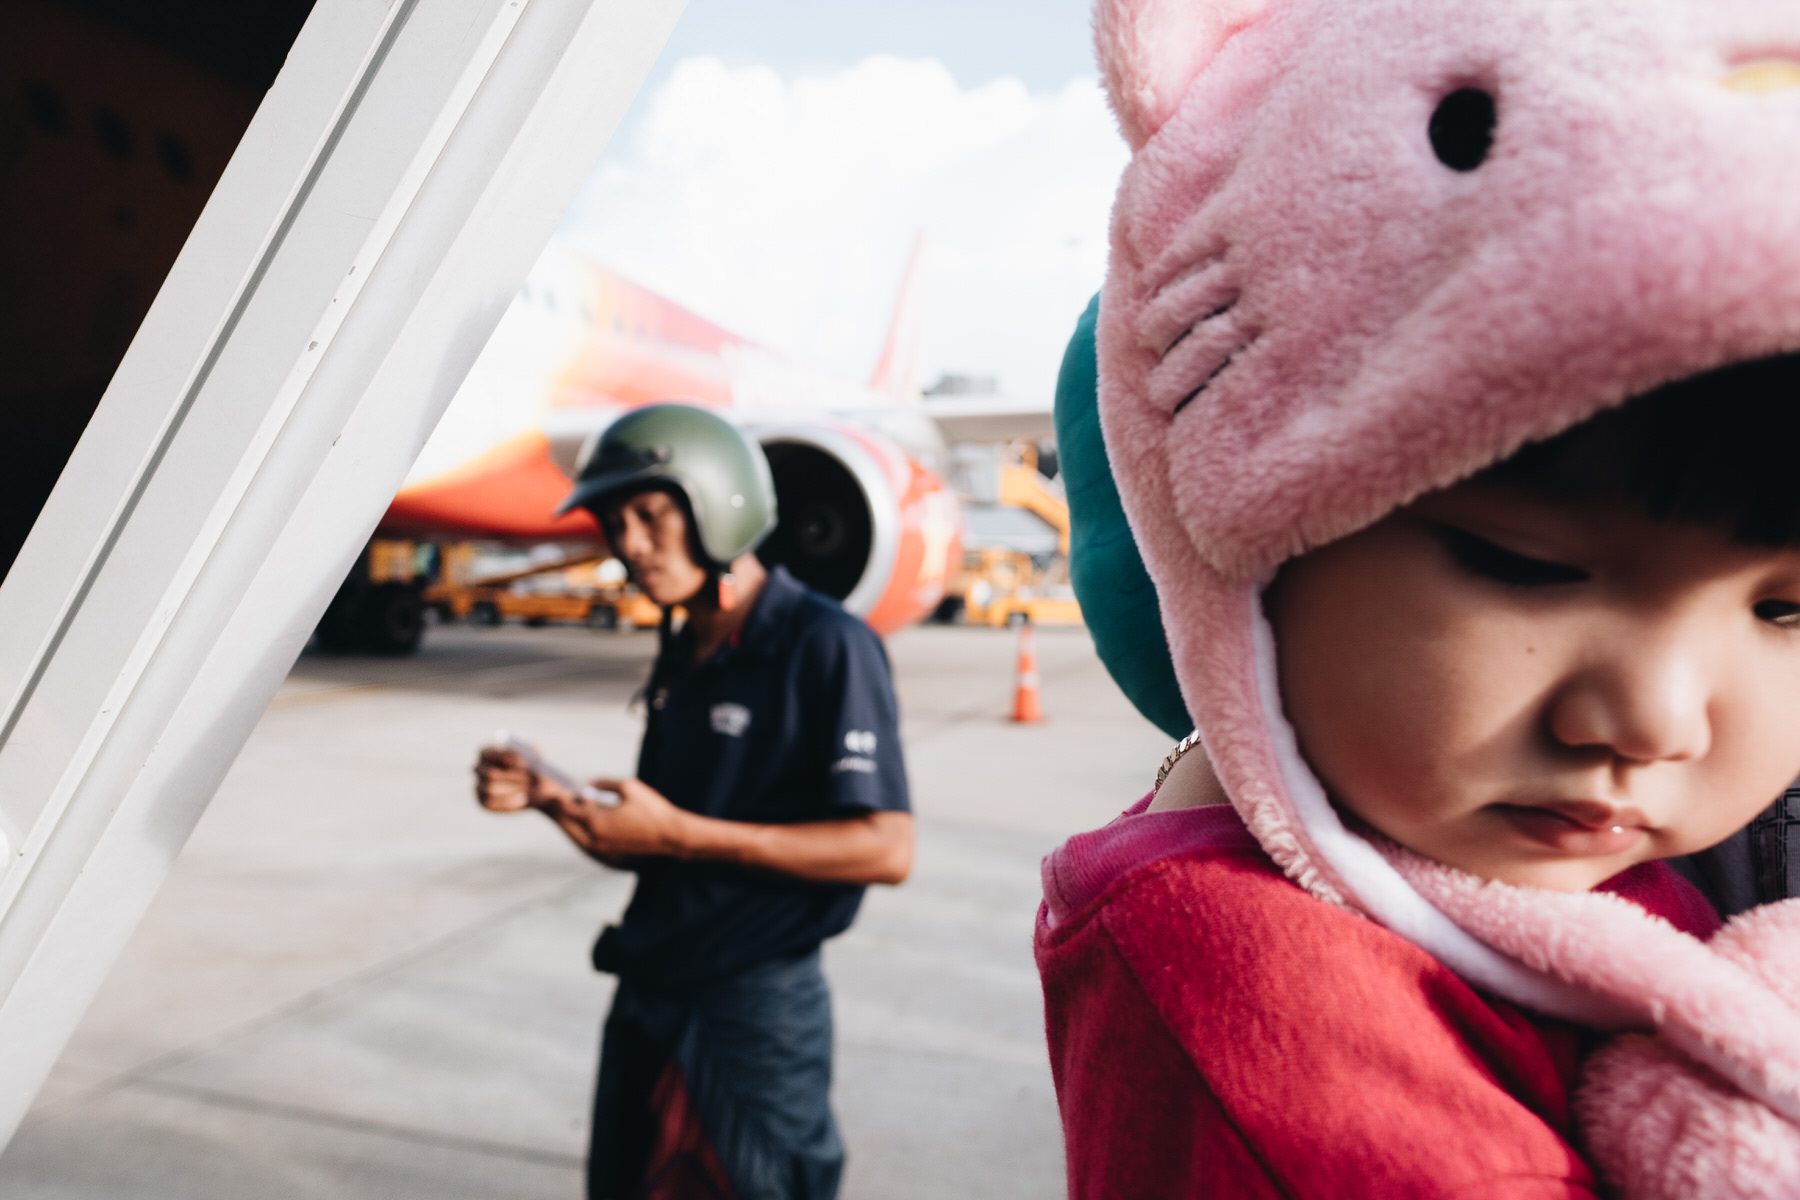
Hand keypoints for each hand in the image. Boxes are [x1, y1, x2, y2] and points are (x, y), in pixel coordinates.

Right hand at [474, 746, 574, 812]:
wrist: (538, 787)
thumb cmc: (535, 766)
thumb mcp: (536, 756)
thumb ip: (532, 755)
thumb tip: (529, 762)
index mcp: (488, 752)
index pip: (485, 752)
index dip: (504, 757)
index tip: (523, 763)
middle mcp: (479, 768)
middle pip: (489, 773)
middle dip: (512, 777)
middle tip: (530, 780)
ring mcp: (479, 785)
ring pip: (490, 789)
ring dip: (513, 789)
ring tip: (528, 788)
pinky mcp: (483, 802)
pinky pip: (491, 803)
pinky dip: (509, 802)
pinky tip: (522, 799)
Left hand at [567, 777, 689, 860]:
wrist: (673, 837)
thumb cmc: (653, 810)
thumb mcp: (629, 787)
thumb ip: (604, 783)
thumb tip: (588, 783)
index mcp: (596, 822)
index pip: (567, 809)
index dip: (561, 798)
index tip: (559, 790)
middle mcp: (594, 841)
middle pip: (567, 826)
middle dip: (563, 813)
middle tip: (561, 801)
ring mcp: (601, 853)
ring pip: (577, 838)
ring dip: (573, 825)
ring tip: (578, 811)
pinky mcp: (610, 860)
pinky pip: (589, 847)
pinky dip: (585, 836)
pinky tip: (591, 826)